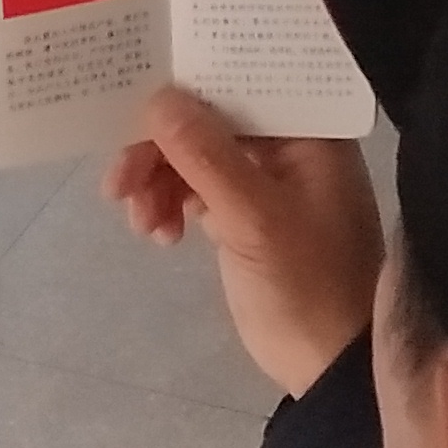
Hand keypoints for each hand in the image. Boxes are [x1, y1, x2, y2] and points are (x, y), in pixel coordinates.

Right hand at [104, 86, 381, 399]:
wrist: (328, 366)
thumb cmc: (308, 284)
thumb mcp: (254, 218)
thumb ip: (205, 155)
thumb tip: (158, 97)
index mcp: (310, 131)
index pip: (242, 81)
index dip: (188, 82)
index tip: (135, 96)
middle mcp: (289, 145)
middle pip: (209, 119)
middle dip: (160, 147)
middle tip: (119, 182)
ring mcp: (265, 180)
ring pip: (194, 156)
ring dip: (158, 181)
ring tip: (141, 223)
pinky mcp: (244, 215)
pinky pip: (195, 190)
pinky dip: (170, 206)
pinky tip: (160, 235)